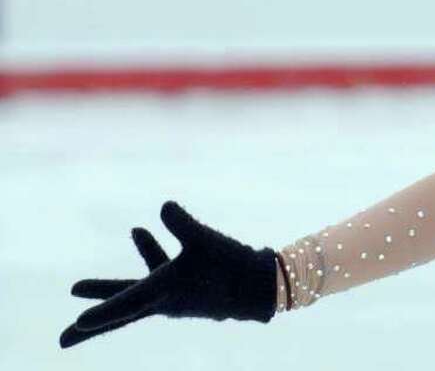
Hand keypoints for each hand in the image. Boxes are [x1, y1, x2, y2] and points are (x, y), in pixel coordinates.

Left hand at [59, 201, 277, 348]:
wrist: (259, 286)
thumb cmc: (230, 267)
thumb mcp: (204, 241)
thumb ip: (181, 224)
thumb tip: (163, 207)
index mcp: (162, 293)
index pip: (124, 305)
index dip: (101, 309)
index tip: (77, 323)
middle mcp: (161, 300)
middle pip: (118, 314)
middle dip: (90, 325)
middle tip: (62, 341)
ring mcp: (171, 296)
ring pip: (134, 290)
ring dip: (117, 274)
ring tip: (122, 236)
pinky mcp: (182, 288)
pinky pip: (156, 273)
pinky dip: (148, 253)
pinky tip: (138, 231)